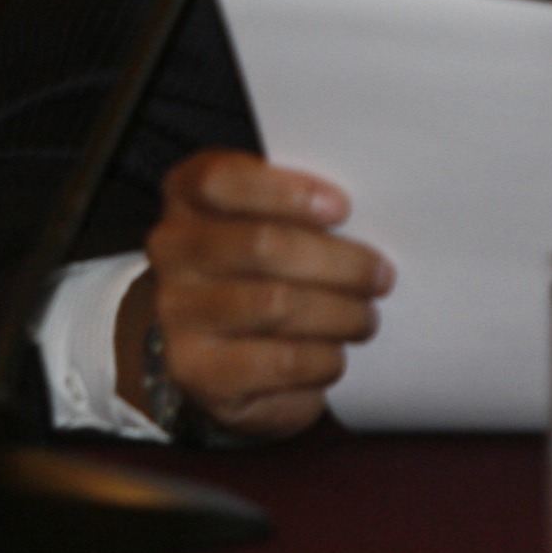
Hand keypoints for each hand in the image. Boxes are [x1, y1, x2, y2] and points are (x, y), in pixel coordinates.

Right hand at [117, 150, 392, 442]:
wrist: (212, 343)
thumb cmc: (259, 266)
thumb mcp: (267, 218)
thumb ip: (300, 210)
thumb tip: (366, 227)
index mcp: (187, 194)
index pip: (221, 180)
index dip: (286, 191)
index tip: (342, 209)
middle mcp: (171, 249)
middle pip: (262, 244)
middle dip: (338, 262)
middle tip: (380, 276)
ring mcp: (178, 313)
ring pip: (277, 305)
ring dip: (340, 314)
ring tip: (365, 318)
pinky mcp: (199, 372)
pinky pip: (280, 361)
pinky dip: (323, 358)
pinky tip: (334, 354)